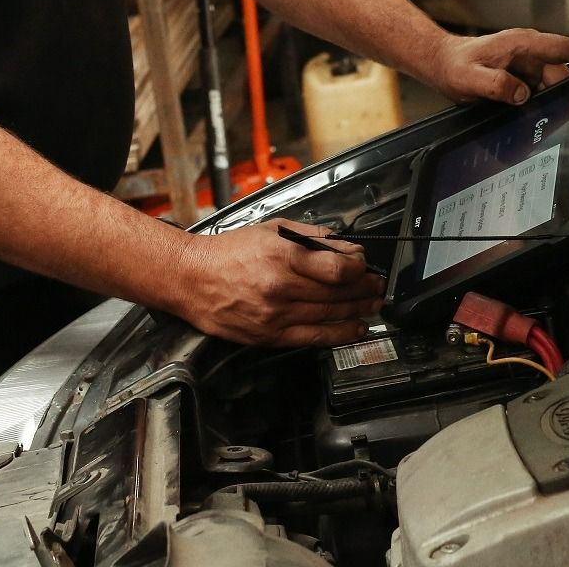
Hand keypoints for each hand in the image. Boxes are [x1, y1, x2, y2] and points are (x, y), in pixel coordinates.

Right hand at [170, 219, 384, 346]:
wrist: (191, 278)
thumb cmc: (228, 252)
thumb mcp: (270, 229)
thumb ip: (310, 237)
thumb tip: (343, 246)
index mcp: (282, 256)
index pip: (336, 268)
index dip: (358, 269)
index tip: (364, 266)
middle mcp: (280, 287)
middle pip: (337, 294)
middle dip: (364, 290)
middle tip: (377, 287)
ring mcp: (275, 315)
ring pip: (329, 316)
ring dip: (358, 311)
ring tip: (373, 306)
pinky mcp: (269, 336)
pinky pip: (313, 337)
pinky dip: (339, 334)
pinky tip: (356, 328)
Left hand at [426, 28, 568, 104]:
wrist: (441, 62)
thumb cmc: (454, 65)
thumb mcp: (470, 78)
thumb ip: (496, 85)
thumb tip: (522, 94)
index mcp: (522, 44)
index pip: (565, 48)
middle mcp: (528, 50)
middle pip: (562, 71)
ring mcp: (525, 62)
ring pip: (552, 81)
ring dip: (558, 98)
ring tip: (559, 117)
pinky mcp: (521, 73)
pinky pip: (540, 87)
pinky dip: (545, 100)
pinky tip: (542, 114)